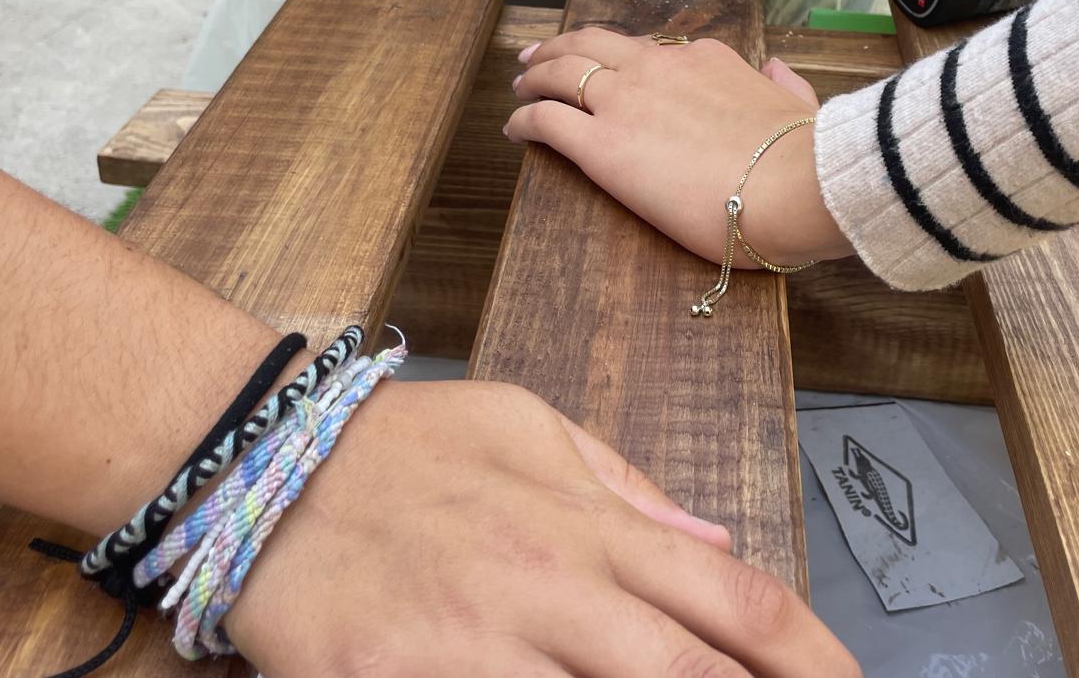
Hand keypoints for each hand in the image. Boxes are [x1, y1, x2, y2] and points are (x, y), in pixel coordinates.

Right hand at [230, 381, 857, 676]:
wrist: (268, 465)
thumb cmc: (407, 443)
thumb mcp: (528, 426)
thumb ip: (628, 489)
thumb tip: (713, 545)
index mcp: (586, 525)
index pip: (732, 598)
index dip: (810, 655)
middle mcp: (548, 589)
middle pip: (689, 676)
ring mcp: (475, 648)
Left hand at [505, 29, 852, 267]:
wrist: (792, 184)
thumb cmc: (800, 156)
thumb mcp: (798, 102)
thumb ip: (783, 84)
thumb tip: (777, 70)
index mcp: (702, 59)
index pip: (647, 51)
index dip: (618, 56)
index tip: (604, 64)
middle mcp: (656, 70)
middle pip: (591, 44)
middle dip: (558, 47)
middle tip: (535, 58)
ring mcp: (624, 102)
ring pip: (560, 71)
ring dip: (533, 75)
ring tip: (519, 86)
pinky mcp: (601, 146)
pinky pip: (546, 121)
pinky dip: (523, 119)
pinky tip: (513, 128)